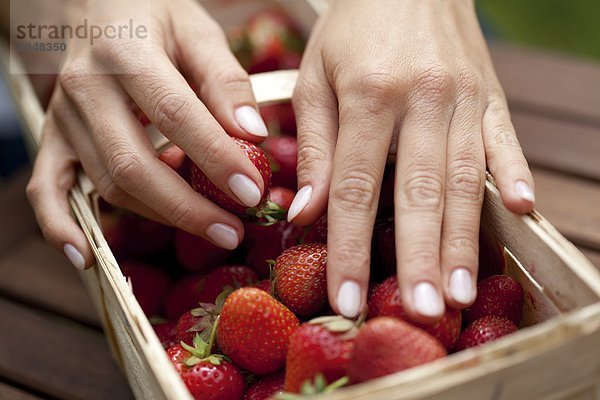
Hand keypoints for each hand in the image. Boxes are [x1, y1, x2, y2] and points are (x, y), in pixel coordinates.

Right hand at [27, 0, 269, 269]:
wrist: (96, 6)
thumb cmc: (153, 17)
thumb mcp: (197, 31)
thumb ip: (224, 80)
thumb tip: (252, 134)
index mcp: (125, 53)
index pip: (175, 116)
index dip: (215, 158)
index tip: (252, 191)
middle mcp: (85, 89)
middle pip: (134, 164)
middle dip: (188, 206)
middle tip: (234, 229)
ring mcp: (63, 118)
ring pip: (107, 185)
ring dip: (159, 216)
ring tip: (212, 229)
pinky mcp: (55, 139)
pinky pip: (47, 190)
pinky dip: (62, 227)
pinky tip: (86, 257)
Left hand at [289, 0, 534, 320]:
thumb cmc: (352, 30)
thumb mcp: (315, 78)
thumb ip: (312, 146)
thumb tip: (305, 213)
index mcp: (367, 94)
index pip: (356, 186)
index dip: (351, 246)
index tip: (348, 297)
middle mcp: (421, 99)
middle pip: (418, 190)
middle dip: (418, 257)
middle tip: (418, 312)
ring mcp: (463, 98)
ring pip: (464, 177)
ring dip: (463, 238)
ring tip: (458, 291)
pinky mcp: (491, 96)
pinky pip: (504, 140)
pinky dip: (513, 175)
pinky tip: (521, 211)